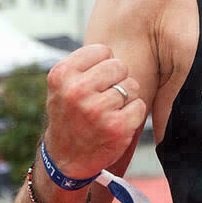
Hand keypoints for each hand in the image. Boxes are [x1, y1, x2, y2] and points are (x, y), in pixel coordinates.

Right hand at [43, 44, 145, 179]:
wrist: (64, 159)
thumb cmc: (69, 114)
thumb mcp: (63, 85)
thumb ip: (84, 63)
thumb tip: (116, 43)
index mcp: (62, 75)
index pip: (102, 50)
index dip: (103, 65)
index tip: (94, 81)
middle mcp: (76, 91)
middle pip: (119, 66)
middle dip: (117, 80)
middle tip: (104, 97)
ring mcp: (96, 110)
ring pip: (132, 85)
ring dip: (126, 98)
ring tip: (108, 111)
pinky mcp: (116, 127)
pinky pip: (140, 105)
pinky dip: (134, 114)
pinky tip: (117, 123)